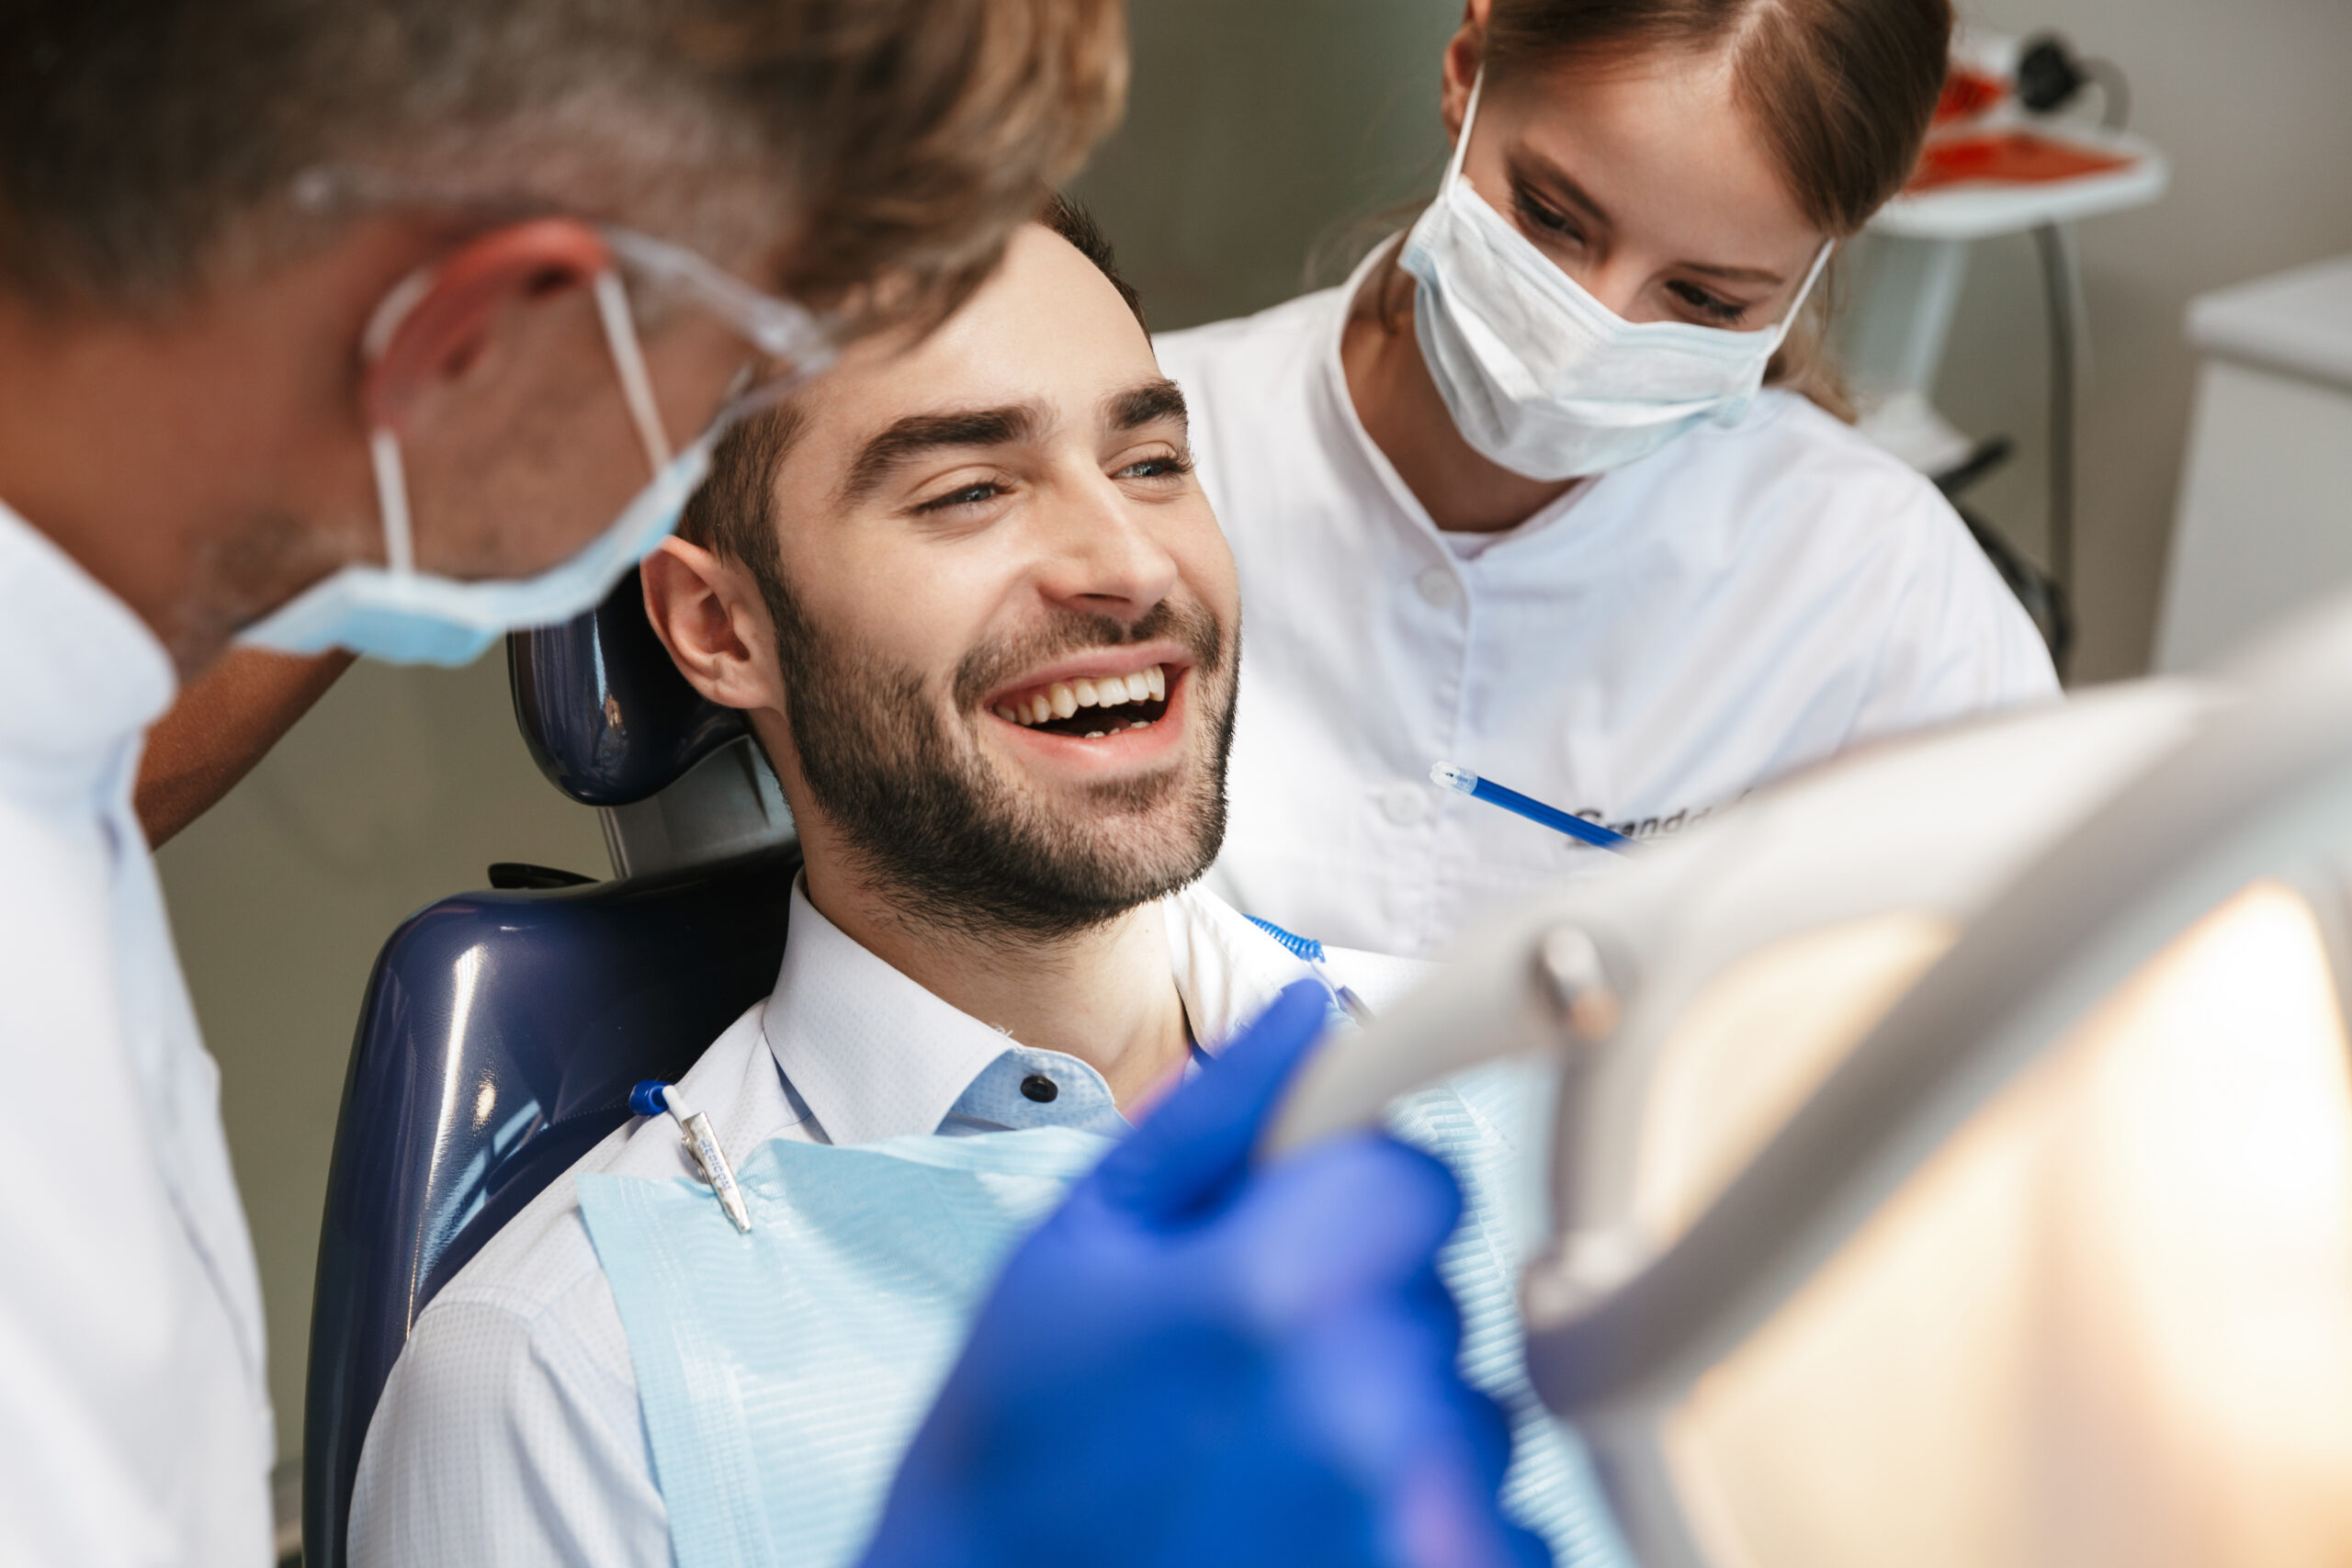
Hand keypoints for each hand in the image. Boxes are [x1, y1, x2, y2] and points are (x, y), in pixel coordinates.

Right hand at [861, 980, 1549, 1567]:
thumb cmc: (1005, 1453)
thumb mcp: (1072, 1251)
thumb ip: (1214, 1118)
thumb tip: (1317, 1008)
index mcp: (1268, 1291)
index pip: (1423, 1177)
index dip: (1354, 1199)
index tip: (1289, 1246)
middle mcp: (1363, 1410)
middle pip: (1446, 1301)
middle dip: (1365, 1319)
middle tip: (1245, 1380)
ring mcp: (1412, 1526)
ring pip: (1479, 1417)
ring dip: (1401, 1427)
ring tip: (1270, 1469)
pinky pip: (1514, 1530)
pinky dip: (1433, 1525)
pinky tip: (1314, 1533)